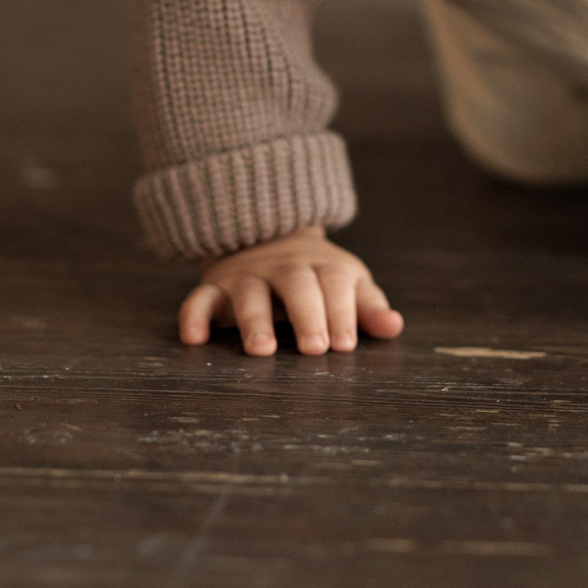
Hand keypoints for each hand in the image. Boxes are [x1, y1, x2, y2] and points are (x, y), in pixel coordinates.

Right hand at [178, 225, 404, 355]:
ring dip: (254, 319)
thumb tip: (394, 327)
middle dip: (307, 314)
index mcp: (322, 266)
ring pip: (249, 292)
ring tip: (261, 350)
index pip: (336, 284)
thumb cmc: (317, 276)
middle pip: (296, 284)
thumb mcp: (348, 284)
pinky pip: (200, 298)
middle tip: (314, 348)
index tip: (345, 345)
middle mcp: (284, 268)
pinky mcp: (215, 286)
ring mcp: (247, 275)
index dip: (342, 313)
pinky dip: (195, 315)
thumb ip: (368, 307)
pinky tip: (194, 338)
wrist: (268, 237)